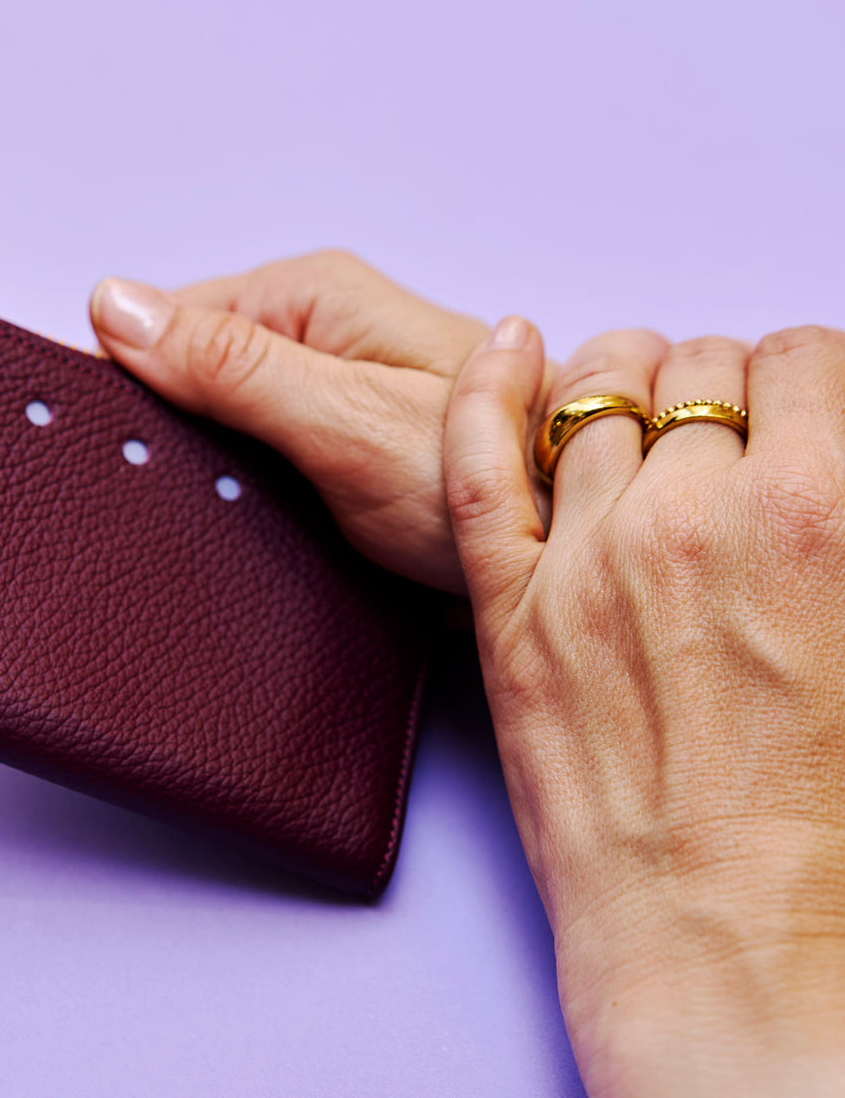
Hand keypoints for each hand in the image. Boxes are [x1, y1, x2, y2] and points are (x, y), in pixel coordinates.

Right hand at [90, 250, 509, 590]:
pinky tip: (234, 522)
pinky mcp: (339, 438)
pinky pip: (259, 449)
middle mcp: (317, 328)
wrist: (568, 538)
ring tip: (188, 516)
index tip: (100, 447)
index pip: (165, 319)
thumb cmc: (481, 479)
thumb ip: (232, 365)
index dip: (124, 380)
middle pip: (190, 364)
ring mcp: (330, 385)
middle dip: (163, 426)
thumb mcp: (345, 420)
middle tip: (148, 497)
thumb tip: (116, 305)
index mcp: (310, 297)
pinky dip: (239, 483)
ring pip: (221, 413)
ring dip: (201, 461)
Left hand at [443, 319, 844, 1094]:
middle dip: (715, 389)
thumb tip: (819, 459)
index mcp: (819, 514)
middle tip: (717, 436)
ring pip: (591, 398)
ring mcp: (584, 558)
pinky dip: (484, 389)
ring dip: (620, 389)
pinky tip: (507, 344)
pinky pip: (475, 459)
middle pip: (696, 371)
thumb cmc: (831, 820)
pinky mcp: (508, 606)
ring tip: (633, 419)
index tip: (789, 408)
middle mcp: (694, 517)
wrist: (734, 938)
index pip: (801, 360)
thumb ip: (841, 518)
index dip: (798, 379)